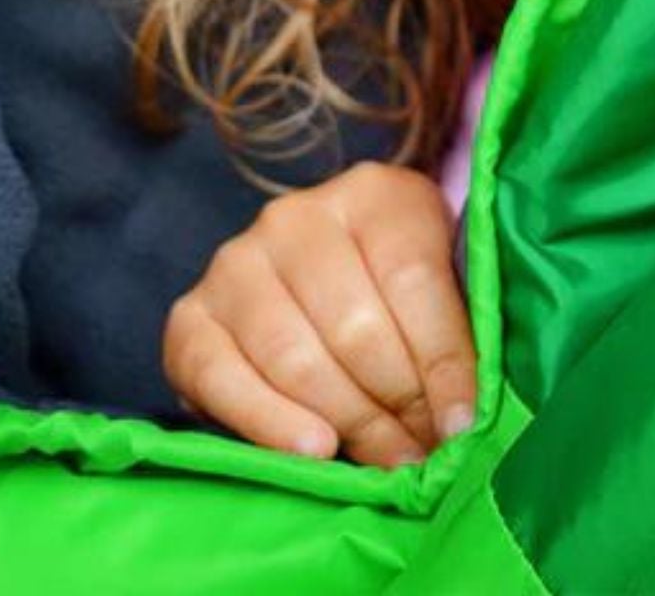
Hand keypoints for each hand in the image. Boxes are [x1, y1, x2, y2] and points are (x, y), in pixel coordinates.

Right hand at [161, 162, 477, 466]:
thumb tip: (464, 418)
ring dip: (348, 424)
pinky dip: (271, 423)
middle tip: (425, 453)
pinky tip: (313, 451)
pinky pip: (223, 379)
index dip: (444, 359)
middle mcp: (296, 218)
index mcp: (372, 193)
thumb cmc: (397, 287)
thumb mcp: (440, 279)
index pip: (412, 278)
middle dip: (398, 404)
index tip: (464, 422)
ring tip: (386, 462)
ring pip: (296, 359)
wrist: (318, 277)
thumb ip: (454, 329)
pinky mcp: (189, 316)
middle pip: (354, 326)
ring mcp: (236, 263)